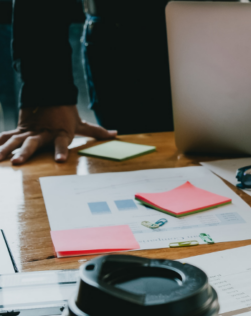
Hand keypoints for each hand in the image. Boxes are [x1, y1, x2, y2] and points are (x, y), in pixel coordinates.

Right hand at [0, 105, 115, 164]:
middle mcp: (41, 133)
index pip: (61, 143)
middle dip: (24, 153)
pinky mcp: (18, 130)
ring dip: (5, 149)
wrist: (47, 94)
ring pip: (14, 141)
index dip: (61, 151)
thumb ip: (96, 132)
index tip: (61, 161)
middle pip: (32, 144)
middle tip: (18, 162)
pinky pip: (5, 136)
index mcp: (59, 133)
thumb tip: (115, 134)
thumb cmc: (66, 113)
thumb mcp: (80, 123)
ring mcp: (28, 131)